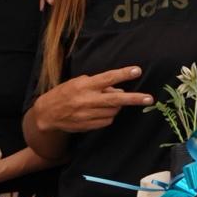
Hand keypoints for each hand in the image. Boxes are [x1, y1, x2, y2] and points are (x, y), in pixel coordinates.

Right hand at [31, 65, 150, 132]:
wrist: (47, 114)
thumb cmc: (64, 94)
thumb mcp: (78, 83)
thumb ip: (98, 85)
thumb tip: (118, 90)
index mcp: (84, 85)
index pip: (107, 78)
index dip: (123, 74)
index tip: (137, 71)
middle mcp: (87, 100)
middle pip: (116, 100)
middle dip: (135, 99)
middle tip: (149, 99)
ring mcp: (88, 114)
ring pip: (113, 111)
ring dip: (116, 106)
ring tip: (105, 102)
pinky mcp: (89, 126)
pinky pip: (107, 120)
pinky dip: (108, 115)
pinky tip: (100, 111)